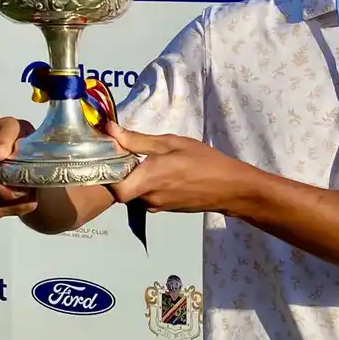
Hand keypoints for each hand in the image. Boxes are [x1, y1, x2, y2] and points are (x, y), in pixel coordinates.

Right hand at [0, 117, 37, 217]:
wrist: (24, 149)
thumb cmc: (15, 136)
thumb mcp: (12, 127)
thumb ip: (3, 136)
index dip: (0, 187)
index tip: (22, 184)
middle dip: (11, 196)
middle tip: (31, 188)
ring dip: (18, 202)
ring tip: (31, 187)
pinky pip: (5, 212)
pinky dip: (21, 206)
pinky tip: (29, 194)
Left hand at [101, 121, 255, 213]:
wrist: (230, 188)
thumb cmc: (204, 161)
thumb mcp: (172, 143)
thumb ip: (138, 140)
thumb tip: (109, 130)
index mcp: (149, 179)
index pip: (114, 188)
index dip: (108, 174)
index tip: (111, 156)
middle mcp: (149, 197)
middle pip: (123, 189)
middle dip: (123, 173)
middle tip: (130, 154)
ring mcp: (158, 206)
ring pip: (135, 193)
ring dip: (137, 179)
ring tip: (151, 161)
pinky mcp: (166, 209)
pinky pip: (148, 197)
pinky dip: (148, 185)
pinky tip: (164, 173)